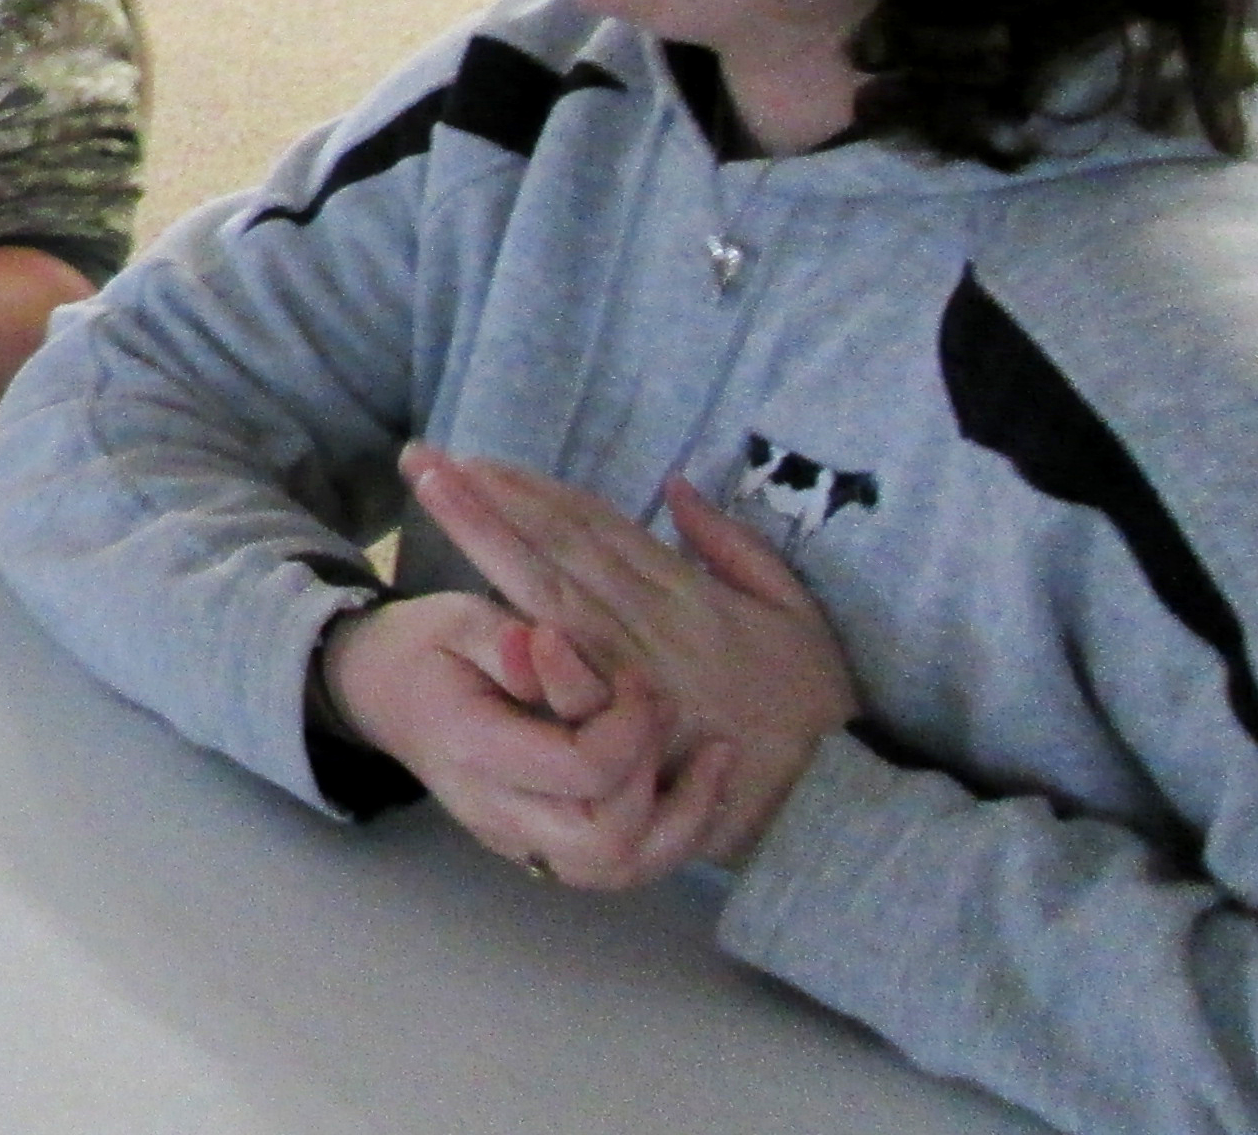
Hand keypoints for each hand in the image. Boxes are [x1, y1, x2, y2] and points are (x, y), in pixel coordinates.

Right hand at [323, 592, 731, 887]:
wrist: (380, 692)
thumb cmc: (422, 647)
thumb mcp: (454, 618)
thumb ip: (503, 638)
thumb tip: (546, 648)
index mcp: (474, 750)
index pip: (581, 769)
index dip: (628, 723)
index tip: (633, 676)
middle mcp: (497, 814)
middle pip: (608, 844)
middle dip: (659, 780)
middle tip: (665, 713)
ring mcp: (518, 840)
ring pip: (620, 871)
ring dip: (680, 821)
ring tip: (714, 759)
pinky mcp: (540, 846)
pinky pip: (617, 866)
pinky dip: (667, 832)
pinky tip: (692, 783)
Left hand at [405, 446, 859, 866]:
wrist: (833, 797)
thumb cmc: (815, 702)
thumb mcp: (794, 608)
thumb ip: (733, 545)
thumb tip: (678, 486)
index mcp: (686, 591)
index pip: (594, 526)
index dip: (534, 490)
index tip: (478, 461)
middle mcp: (654, 622)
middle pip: (556, 548)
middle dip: (488, 503)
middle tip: (424, 462)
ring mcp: (639, 673)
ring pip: (551, 594)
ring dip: (488, 543)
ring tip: (436, 500)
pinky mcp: (634, 722)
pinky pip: (572, 670)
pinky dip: (526, 630)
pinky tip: (474, 600)